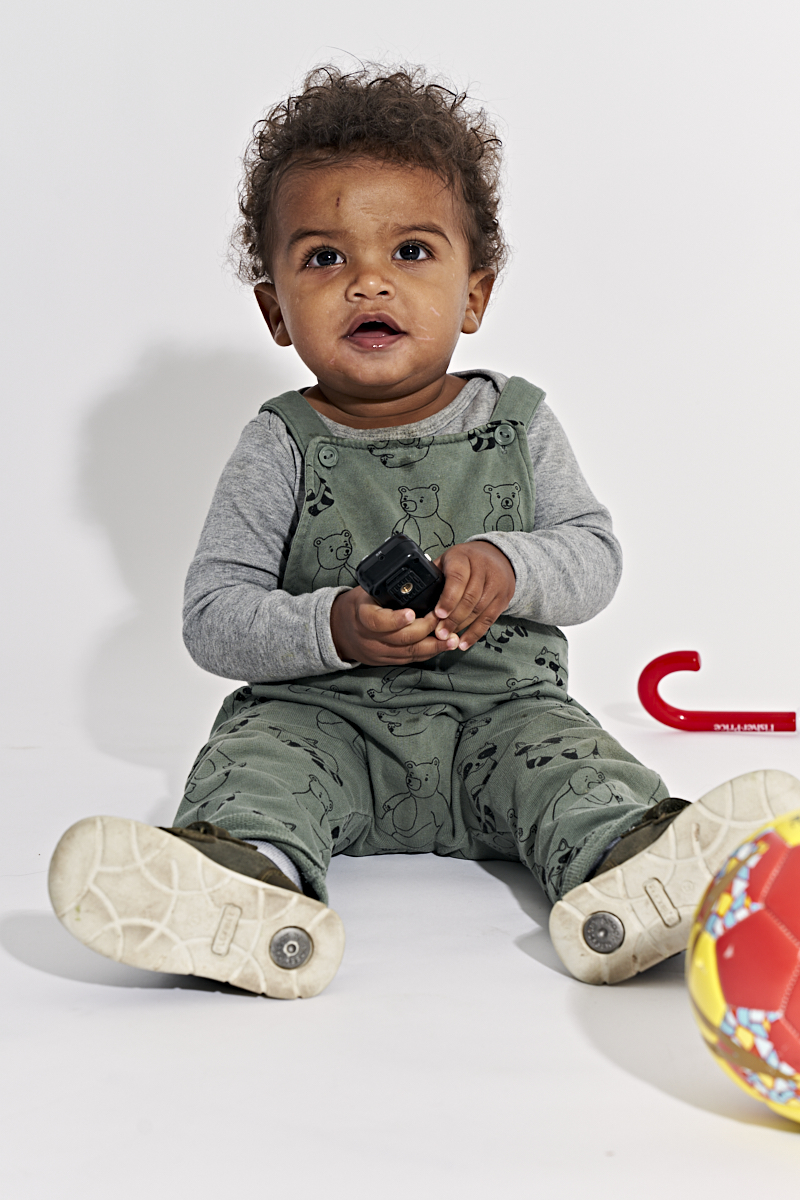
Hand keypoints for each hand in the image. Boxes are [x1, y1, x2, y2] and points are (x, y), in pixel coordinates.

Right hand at [330, 586, 445, 665]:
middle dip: (426, 629)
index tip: (413, 613)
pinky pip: (410, 659)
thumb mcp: (368, 591)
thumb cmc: (360, 605)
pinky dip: (428, 653)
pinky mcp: (386, 661)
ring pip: (409, 653)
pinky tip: (443, 646)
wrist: (340, 630)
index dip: (396, 620)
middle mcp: (370, 637)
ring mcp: (378, 652)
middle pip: (401, 639)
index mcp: (362, 615)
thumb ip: (389, 588)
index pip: (378, 621)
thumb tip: (421, 571)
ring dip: (434, 646)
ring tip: (452, 639)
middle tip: (442, 619)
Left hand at [432, 542, 514, 650]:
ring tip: (448, 639)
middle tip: (440, 633)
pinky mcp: (503, 598)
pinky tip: (464, 643)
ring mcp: (496, 583)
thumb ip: (435, 576)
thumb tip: (415, 596)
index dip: (448, 598)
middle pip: (469, 597)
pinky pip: (489, 619)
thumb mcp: (447, 560)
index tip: (439, 614)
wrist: (497, 557)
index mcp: (463, 557)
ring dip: (462, 627)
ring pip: (479, 609)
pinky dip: (475, 633)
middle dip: (453, 618)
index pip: (458, 578)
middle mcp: (483, 568)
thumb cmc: (465, 562)